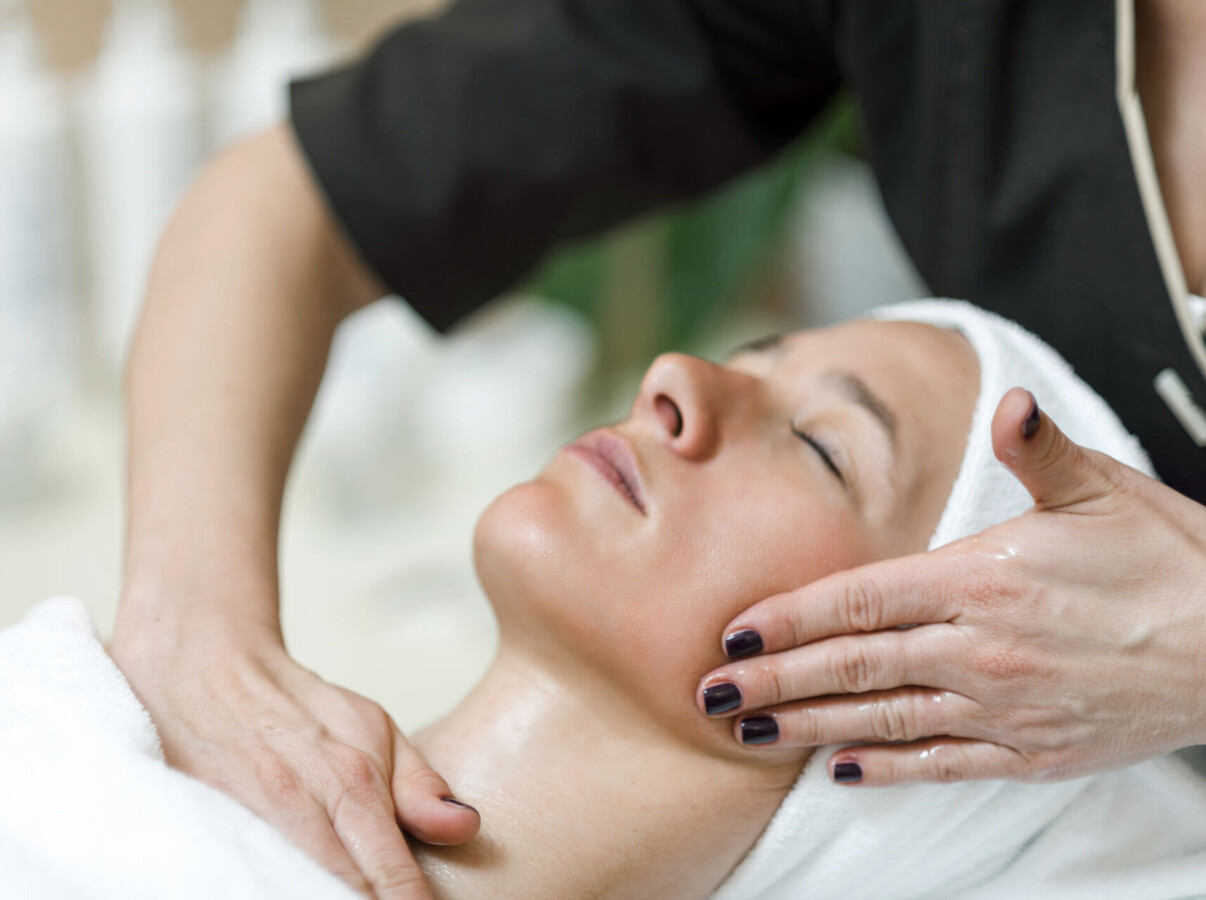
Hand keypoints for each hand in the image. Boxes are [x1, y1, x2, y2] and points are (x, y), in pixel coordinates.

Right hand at [111, 623, 477, 897]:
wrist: (209, 674)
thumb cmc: (301, 709)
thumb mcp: (376, 730)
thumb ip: (421, 786)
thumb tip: (465, 827)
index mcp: (350, 782)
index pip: (388, 869)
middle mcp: (299, 806)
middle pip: (342, 890)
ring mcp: (248, 823)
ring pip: (294, 888)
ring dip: (326, 896)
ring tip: (352, 896)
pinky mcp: (210, 834)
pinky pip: (249, 878)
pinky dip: (276, 888)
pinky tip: (296, 888)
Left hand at [697, 388, 1205, 785]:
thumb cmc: (1171, 562)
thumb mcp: (1103, 491)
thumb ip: (1038, 451)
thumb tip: (1008, 402)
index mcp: (980, 578)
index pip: (858, 600)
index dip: (788, 617)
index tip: (734, 631)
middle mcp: (978, 648)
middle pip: (852, 664)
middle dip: (774, 679)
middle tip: (709, 695)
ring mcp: (1002, 707)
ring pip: (882, 718)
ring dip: (809, 724)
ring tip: (751, 731)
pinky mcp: (1031, 751)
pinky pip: (942, 764)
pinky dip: (887, 767)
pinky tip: (841, 771)